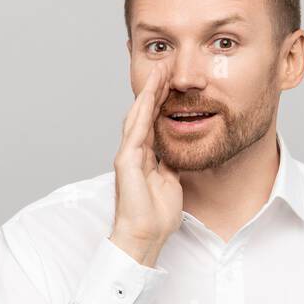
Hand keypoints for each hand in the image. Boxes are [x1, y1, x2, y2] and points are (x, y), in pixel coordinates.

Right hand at [111, 61, 182, 264]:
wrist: (145, 235)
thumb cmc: (156, 217)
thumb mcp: (170, 183)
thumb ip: (170, 166)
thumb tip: (178, 152)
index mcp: (144, 157)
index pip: (153, 122)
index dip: (161, 101)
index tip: (172, 82)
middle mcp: (133, 152)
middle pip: (143, 113)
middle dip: (153, 90)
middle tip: (165, 67)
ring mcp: (127, 155)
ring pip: (138, 116)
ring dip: (147, 93)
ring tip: (158, 72)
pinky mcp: (126, 161)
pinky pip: (136, 131)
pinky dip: (143, 112)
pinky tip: (150, 95)